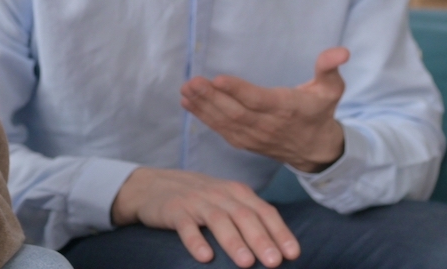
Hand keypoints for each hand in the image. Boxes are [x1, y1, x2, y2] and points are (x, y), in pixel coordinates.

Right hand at [111, 167, 298, 267]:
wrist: (153, 185)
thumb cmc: (199, 199)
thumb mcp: (226, 201)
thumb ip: (248, 216)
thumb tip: (278, 247)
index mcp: (237, 192)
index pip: (264, 211)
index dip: (280, 232)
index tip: (293, 254)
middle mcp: (220, 194)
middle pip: (244, 216)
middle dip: (261, 240)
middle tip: (274, 262)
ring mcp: (196, 201)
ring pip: (219, 221)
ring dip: (234, 242)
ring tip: (246, 263)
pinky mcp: (175, 210)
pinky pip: (186, 226)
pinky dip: (196, 241)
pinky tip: (205, 257)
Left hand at [181, 48, 349, 172]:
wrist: (315, 149)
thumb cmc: (320, 111)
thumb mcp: (331, 89)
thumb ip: (330, 68)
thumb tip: (341, 51)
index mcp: (286, 109)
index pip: (259, 100)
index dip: (238, 91)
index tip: (218, 79)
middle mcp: (267, 125)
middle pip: (236, 112)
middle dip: (212, 98)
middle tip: (192, 82)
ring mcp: (253, 136)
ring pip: (225, 122)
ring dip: (203, 106)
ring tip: (186, 90)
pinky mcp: (244, 141)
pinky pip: (221, 129)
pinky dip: (203, 117)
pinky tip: (188, 102)